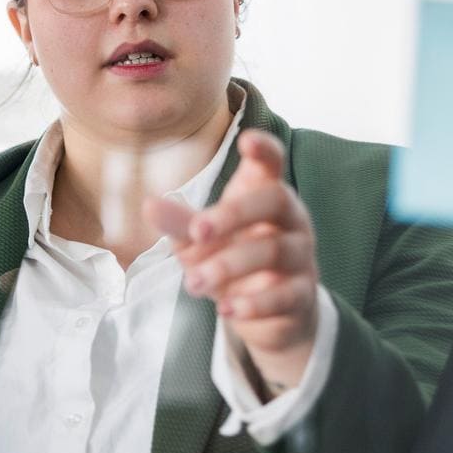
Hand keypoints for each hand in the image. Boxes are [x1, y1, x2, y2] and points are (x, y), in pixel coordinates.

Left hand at [145, 130, 318, 394]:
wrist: (268, 313)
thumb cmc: (233, 257)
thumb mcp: (202, 240)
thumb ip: (181, 223)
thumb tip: (149, 206)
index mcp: (265, 193)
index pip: (273, 162)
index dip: (265, 148)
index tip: (247, 140)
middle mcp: (290, 218)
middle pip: (276, 200)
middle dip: (234, 214)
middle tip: (198, 231)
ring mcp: (301, 255)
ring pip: (275, 251)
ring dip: (229, 266)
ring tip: (193, 282)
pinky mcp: (303, 293)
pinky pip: (285, 294)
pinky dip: (254, 302)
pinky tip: (225, 308)